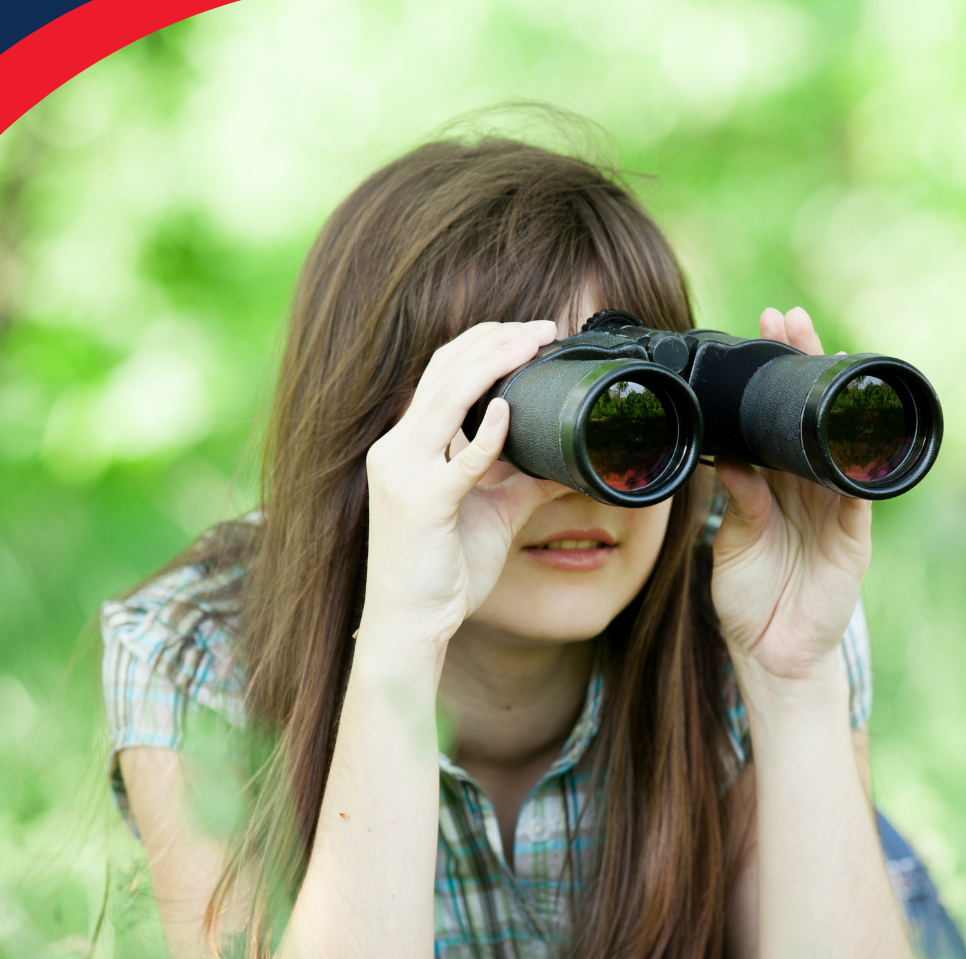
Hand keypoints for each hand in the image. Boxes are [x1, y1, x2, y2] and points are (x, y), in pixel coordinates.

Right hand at [361, 320, 564, 652]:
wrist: (410, 624)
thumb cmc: (443, 572)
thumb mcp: (493, 513)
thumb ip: (523, 479)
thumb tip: (568, 460)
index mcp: (408, 446)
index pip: (440, 375)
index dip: (483, 345)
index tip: (529, 333)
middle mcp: (397, 450)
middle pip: (442, 372)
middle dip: (494, 341)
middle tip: (542, 327)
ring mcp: (403, 474)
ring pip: (445, 399)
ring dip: (493, 364)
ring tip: (532, 343)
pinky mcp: (420, 504)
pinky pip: (457, 460)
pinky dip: (485, 433)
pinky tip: (508, 410)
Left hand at [710, 306, 871, 683]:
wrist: (773, 652)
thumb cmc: (750, 597)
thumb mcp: (733, 543)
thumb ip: (738, 502)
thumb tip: (728, 456)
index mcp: (776, 484)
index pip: (777, 418)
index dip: (776, 374)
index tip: (764, 327)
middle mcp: (809, 488)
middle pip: (811, 415)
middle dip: (805, 366)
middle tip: (791, 320)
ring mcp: (835, 510)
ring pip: (838, 442)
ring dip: (832, 399)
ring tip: (825, 352)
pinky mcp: (853, 538)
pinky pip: (858, 494)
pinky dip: (858, 464)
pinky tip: (853, 431)